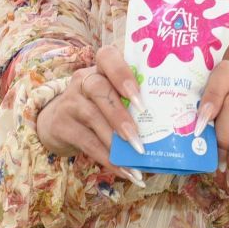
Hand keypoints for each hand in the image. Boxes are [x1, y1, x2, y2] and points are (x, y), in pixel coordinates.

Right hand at [35, 44, 147, 183]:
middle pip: (99, 90)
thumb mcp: (113, 97)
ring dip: (116, 142)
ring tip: (136, 159)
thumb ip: (133, 102)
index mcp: (101, 67)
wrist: (57, 122)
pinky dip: (108, 159)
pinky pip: (87, 143)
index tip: (140, 99)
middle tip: (139, 139)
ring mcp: (70, 102)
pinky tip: (124, 171)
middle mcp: (83, 80)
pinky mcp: (61, 125)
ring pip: (93, 118)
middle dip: (121, 116)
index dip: (123, 75)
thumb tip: (171, 128)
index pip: (108, 56)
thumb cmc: (99, 107)